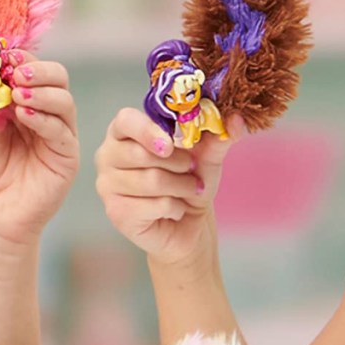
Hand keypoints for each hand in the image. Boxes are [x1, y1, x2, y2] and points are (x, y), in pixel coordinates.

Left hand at [0, 50, 78, 249]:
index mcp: (20, 103)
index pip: (29, 68)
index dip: (18, 58)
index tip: (1, 54)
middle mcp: (43, 115)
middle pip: (56, 77)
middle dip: (37, 68)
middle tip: (16, 71)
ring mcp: (58, 135)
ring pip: (64, 99)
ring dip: (42, 90)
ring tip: (18, 94)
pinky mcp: (66, 157)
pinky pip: (63, 129)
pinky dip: (44, 117)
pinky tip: (24, 115)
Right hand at [94, 107, 243, 265]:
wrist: (189, 224)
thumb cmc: (190, 181)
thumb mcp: (207, 156)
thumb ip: (218, 136)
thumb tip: (237, 120)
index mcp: (124, 132)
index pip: (125, 121)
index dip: (147, 130)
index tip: (170, 144)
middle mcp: (108, 156)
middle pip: (141, 154)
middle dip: (178, 165)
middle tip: (190, 171)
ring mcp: (107, 186)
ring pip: (151, 181)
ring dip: (181, 187)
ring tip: (188, 190)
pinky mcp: (116, 212)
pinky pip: (153, 205)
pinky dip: (174, 207)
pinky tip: (174, 209)